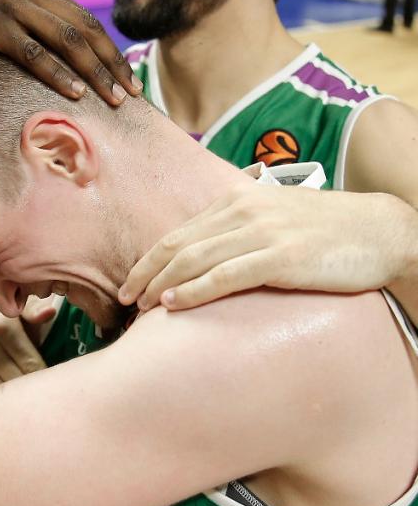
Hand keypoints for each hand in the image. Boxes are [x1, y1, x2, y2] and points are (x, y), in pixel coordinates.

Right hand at [0, 0, 142, 106]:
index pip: (87, 21)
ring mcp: (13, 7)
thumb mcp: (14, 7)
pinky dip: (57, 73)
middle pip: (84, 30)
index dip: (112, 51)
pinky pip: (33, 52)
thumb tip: (78, 56)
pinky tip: (75, 91)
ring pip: (65, 40)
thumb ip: (41, 21)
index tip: (129, 78)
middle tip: (129, 92)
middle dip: (110, 63)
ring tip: (110, 96)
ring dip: (92, 71)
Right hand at [0, 266, 54, 396]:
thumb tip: (51, 313)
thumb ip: (32, 310)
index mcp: (4, 326)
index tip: (53, 380)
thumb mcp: (8, 297)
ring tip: (27, 398)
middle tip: (44, 393)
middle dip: (33, 388)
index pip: (32, 365)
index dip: (46, 376)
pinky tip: (5, 398)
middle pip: (18, 379)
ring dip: (15, 396)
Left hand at [119, 185, 407, 310]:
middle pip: (177, 244)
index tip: (131, 280)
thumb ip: (242, 231)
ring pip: (194, 259)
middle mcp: (245, 210)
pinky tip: (172, 304)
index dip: (150, 258)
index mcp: (240, 199)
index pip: (181, 231)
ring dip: (160, 283)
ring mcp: (262, 232)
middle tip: (124, 297)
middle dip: (144, 271)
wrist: (382, 230)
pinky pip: (224, 275)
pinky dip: (192, 290)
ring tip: (139, 305)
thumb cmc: (329, 231)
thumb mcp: (277, 220)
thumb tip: (209, 258)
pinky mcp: (281, 257)